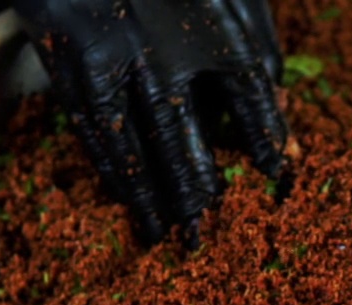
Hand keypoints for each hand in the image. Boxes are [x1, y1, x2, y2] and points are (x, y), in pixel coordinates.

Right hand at [14, 0, 287, 243]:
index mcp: (207, 26)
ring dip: (148, 195)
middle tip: (201, 231)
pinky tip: (122, 194)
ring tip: (161, 232)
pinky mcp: (71, 62)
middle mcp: (161, 47)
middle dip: (193, 190)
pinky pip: (93, 129)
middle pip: (181, 136)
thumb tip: (279, 86)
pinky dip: (110, 168)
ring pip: (133, 143)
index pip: (248, 90)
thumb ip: (253, 34)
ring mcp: (112, 59)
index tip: (277, 172)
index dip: (263, 133)